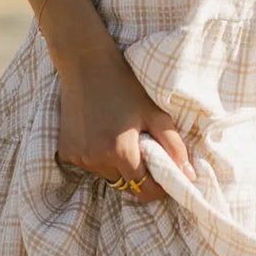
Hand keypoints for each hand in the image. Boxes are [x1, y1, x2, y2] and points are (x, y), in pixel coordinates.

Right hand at [54, 40, 195, 203]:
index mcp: (121, 151)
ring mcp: (78, 157)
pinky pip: (90, 165)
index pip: (144, 192)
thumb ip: (174, 146)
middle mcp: (96, 159)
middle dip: (137, 174)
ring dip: (117, 166)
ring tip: (120, 138)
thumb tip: (189, 176)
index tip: (163, 174)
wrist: (86, 64)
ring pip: (107, 176)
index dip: (157, 187)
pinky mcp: (66, 151)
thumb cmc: (125, 86)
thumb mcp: (154, 112)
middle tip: (142, 149)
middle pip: (125, 185)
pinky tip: (101, 134)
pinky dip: (98, 157)